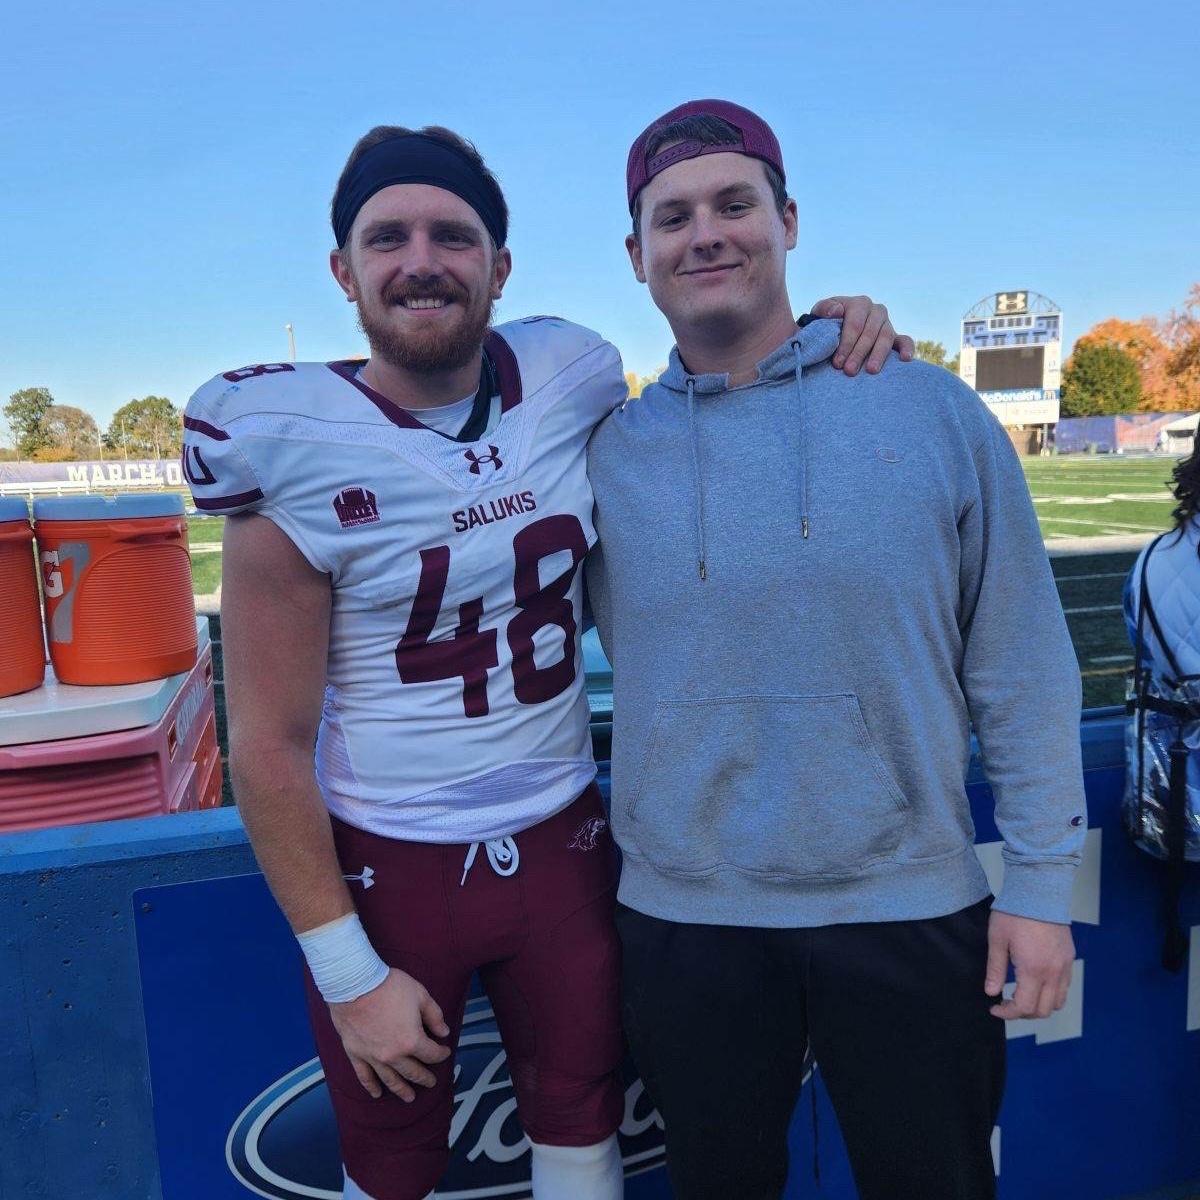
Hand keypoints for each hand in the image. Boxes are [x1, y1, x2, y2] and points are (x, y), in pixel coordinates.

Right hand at [328, 968, 451, 1100]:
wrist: (355, 985)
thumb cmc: (389, 987)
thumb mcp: (420, 995)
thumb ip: (434, 1016)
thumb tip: (444, 1032)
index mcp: (411, 1041)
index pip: (431, 1054)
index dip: (441, 1053)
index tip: (444, 1051)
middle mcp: (393, 1055)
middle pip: (412, 1071)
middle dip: (424, 1077)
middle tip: (431, 1082)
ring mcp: (373, 1057)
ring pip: (390, 1079)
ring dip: (401, 1090)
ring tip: (410, 1098)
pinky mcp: (356, 1054)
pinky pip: (365, 1076)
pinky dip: (371, 1087)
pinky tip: (377, 1094)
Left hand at [810, 295, 914, 375]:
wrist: (834, 332)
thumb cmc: (825, 325)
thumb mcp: (819, 315)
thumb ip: (823, 309)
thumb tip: (837, 311)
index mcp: (859, 304)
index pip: (855, 324)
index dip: (846, 343)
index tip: (837, 363)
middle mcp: (876, 311)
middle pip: (870, 333)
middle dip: (859, 353)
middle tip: (849, 371)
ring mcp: (888, 324)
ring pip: (886, 337)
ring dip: (879, 354)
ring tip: (871, 370)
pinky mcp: (896, 337)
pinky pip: (906, 341)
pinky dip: (908, 348)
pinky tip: (905, 359)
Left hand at [984, 909, 1074, 1019]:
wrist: (1039, 891)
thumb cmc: (1014, 913)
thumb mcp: (997, 940)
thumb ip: (995, 969)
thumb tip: (991, 992)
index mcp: (1033, 970)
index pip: (1024, 1006)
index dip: (1008, 1013)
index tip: (994, 1008)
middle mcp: (1053, 973)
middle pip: (1043, 1010)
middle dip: (1023, 1013)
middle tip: (1006, 1003)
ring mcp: (1065, 966)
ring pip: (1058, 1002)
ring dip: (1040, 1006)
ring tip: (1021, 995)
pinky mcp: (1069, 959)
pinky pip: (1065, 987)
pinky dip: (1052, 995)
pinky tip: (1036, 984)